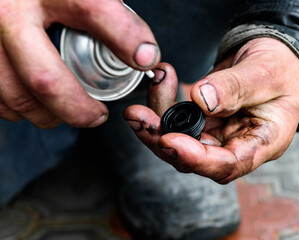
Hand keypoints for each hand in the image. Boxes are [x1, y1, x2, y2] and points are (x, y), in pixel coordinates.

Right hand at [0, 0, 159, 127]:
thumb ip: (104, 11)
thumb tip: (143, 52)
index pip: (92, 8)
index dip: (126, 38)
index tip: (146, 60)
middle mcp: (8, 10)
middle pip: (45, 79)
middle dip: (78, 109)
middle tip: (97, 116)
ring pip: (17, 97)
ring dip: (49, 115)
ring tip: (71, 112)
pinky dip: (20, 109)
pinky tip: (37, 104)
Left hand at [124, 37, 298, 183]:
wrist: (276, 58)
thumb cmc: (283, 70)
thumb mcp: (267, 74)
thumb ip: (236, 88)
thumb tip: (201, 99)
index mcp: (261, 144)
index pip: (227, 164)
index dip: (196, 159)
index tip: (169, 141)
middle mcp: (235, 143)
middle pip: (193, 156)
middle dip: (161, 139)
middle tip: (139, 117)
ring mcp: (216, 131)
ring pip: (178, 137)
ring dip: (157, 118)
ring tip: (152, 88)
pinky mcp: (202, 117)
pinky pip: (176, 116)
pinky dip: (164, 99)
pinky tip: (164, 78)